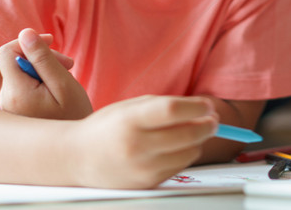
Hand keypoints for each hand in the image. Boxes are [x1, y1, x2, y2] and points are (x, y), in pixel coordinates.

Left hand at [0, 28, 92, 119]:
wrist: (74, 150)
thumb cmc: (73, 116)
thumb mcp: (63, 84)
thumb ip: (43, 58)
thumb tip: (25, 33)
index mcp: (16, 92)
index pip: (6, 52)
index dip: (28, 42)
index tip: (51, 43)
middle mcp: (6, 100)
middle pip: (14, 62)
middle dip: (40, 57)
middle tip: (69, 64)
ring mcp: (8, 108)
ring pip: (20, 73)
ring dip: (42, 70)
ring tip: (65, 81)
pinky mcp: (15, 112)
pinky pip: (22, 86)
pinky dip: (39, 83)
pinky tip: (56, 92)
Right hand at [67, 95, 218, 188]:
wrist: (77, 158)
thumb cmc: (106, 128)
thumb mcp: (130, 107)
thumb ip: (164, 105)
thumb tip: (203, 110)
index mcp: (130, 120)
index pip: (173, 110)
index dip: (197, 107)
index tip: (208, 106)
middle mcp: (136, 146)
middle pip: (187, 134)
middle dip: (207, 126)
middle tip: (213, 120)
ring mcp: (142, 168)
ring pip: (189, 153)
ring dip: (197, 142)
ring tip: (191, 132)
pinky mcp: (147, 183)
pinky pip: (179, 167)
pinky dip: (184, 156)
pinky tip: (175, 147)